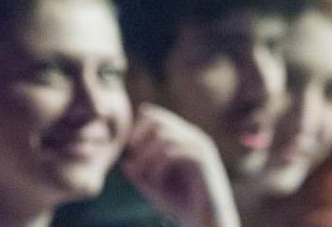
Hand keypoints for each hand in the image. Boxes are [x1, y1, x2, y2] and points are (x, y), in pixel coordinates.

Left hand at [120, 103, 240, 226]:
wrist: (207, 221)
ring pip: (164, 135)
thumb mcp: (154, 186)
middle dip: (138, 138)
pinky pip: (173, 151)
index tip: (128, 153)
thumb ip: (139, 172)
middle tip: (131, 160)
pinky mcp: (203, 159)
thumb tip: (124, 159)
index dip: (136, 130)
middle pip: (158, 119)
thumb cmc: (181, 204)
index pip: (155, 115)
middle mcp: (192, 136)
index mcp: (182, 138)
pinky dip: (158, 165)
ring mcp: (200, 145)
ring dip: (146, 154)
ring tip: (140, 174)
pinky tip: (155, 179)